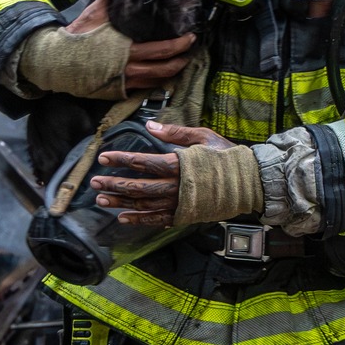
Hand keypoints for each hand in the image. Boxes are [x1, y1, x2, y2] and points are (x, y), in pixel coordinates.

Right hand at [68, 0, 194, 90]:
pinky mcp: (117, 91)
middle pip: (165, 68)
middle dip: (182, 59)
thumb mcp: (94, 13)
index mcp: (126, 48)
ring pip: (156, 81)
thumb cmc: (76, 36)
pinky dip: (156, 83)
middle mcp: (128, 68)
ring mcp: (124, 82)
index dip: (180, 45)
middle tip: (190, 51)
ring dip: (172, 73)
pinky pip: (143, 89)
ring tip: (180, 63)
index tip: (191, 37)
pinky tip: (162, 76)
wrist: (56, 61)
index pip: (162, 49)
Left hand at [90, 123, 235, 226]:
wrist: (249, 182)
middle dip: (115, 183)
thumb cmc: (226, 156)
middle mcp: (177, 186)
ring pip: (144, 205)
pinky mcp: (184, 215)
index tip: (103, 158)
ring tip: (101, 199)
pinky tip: (123, 218)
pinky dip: (139, 220)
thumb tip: (150, 124)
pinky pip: (157, 219)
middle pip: (139, 186)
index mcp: (180, 164)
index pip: (144, 162)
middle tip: (94, 181)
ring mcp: (180, 203)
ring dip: (121, 202)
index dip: (122, 160)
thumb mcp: (202, 136)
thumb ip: (175, 132)